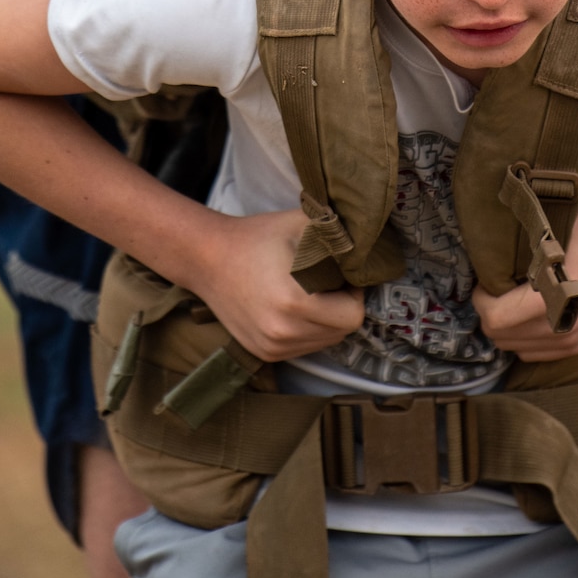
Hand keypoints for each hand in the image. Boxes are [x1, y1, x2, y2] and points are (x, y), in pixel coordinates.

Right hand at [192, 209, 364, 363]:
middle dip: (342, 307)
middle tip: (328, 282)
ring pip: (324, 343)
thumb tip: (370, 246)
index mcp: (294, 303)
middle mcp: (282, 333)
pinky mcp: (264, 353)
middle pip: (341, 333)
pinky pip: (304, 347)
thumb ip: (338, 234)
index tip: (341, 275)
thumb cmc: (257, 237)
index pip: (352, 316)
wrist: (207, 257)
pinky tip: (294, 306)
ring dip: (326, 321)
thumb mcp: (302, 224)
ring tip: (310, 293)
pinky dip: (307, 330)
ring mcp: (271, 348)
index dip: (354, 293)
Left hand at [472, 204, 577, 360]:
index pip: (495, 318)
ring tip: (512, 298)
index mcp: (555, 301)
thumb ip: (520, 244)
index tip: (486, 279)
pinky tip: (530, 311)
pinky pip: (536, 352)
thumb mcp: (554, 230)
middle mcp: (563, 330)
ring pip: (516, 349)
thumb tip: (484, 245)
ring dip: (506, 327)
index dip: (481, 298)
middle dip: (490, 312)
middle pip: (501, 338)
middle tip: (495, 286)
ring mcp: (574, 342)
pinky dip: (524, 337)